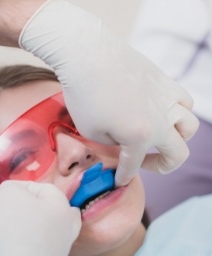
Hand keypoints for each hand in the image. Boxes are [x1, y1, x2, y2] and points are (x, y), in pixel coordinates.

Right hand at [0, 180, 80, 255]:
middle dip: (25, 209)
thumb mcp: (8, 194)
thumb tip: (14, 193)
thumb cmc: (11, 230)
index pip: (41, 187)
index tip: (0, 195)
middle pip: (46, 211)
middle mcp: (67, 229)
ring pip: (40, 232)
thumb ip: (13, 187)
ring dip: (22, 228)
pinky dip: (21, 247)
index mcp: (62, 206)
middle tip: (5, 212)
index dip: (18, 188)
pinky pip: (33, 251)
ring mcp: (59, 252)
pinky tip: (4, 248)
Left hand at [20, 0, 198, 185]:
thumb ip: (112, 145)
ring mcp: (167, 98)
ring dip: (177, 139)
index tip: (117, 181)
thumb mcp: (90, 132)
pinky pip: (184, 101)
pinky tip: (161, 112)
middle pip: (178, 153)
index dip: (123, 176)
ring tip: (158, 138)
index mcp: (140, 137)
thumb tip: (122, 144)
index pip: (134, 165)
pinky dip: (178, 112)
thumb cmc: (84, 95)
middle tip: (145, 164)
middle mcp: (161, 120)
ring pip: (189, 127)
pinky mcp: (165, 81)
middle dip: (162, 166)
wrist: (87, 55)